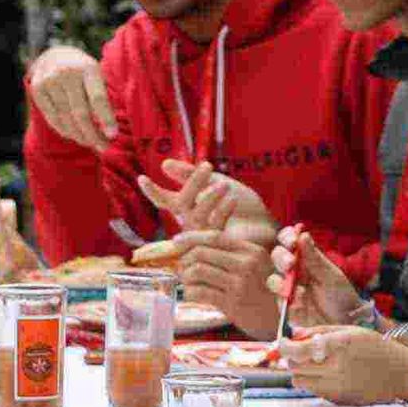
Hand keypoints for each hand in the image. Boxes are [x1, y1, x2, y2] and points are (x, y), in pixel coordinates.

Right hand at [28, 46, 115, 149]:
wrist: (56, 56)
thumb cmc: (85, 73)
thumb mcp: (97, 76)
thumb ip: (103, 98)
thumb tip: (110, 133)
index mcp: (89, 68)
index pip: (98, 99)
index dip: (106, 120)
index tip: (113, 136)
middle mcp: (67, 72)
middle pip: (81, 114)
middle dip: (93, 135)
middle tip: (103, 147)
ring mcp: (50, 80)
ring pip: (66, 119)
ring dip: (80, 136)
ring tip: (90, 142)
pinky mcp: (37, 89)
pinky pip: (52, 118)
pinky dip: (65, 130)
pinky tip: (74, 135)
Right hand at [139, 158, 279, 244]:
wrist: (265, 226)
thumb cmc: (240, 205)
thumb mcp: (215, 183)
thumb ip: (190, 175)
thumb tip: (164, 164)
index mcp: (187, 208)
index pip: (164, 200)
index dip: (153, 191)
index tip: (142, 178)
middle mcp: (191, 222)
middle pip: (182, 203)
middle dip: (193, 183)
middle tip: (208, 166)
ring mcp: (204, 233)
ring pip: (198, 214)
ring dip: (210, 196)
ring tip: (225, 184)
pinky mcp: (219, 242)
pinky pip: (216, 225)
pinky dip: (223, 210)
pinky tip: (232, 200)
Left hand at [172, 229, 279, 337]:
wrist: (278, 319)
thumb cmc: (263, 291)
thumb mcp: (255, 266)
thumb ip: (232, 255)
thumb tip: (195, 247)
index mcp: (252, 251)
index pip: (215, 237)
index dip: (192, 237)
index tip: (177, 240)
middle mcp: (247, 265)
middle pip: (203, 253)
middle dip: (185, 259)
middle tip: (180, 266)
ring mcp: (239, 284)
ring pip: (198, 271)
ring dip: (185, 276)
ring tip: (186, 281)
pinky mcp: (232, 304)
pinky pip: (200, 293)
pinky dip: (189, 292)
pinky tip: (191, 294)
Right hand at [266, 227, 363, 329]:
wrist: (346, 324)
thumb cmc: (341, 297)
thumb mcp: (331, 276)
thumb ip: (315, 258)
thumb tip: (303, 234)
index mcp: (307, 259)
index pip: (291, 242)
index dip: (287, 237)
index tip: (292, 238)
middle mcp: (295, 272)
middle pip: (278, 257)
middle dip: (281, 256)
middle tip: (291, 263)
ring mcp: (288, 290)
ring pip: (273, 278)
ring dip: (280, 277)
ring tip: (294, 282)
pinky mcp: (285, 307)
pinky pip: (277, 297)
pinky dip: (282, 293)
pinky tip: (294, 297)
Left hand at [276, 325, 407, 405]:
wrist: (401, 375)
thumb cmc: (377, 348)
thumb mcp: (350, 331)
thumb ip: (320, 331)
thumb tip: (294, 333)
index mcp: (338, 346)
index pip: (297, 350)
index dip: (284, 346)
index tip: (282, 343)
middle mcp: (335, 368)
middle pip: (294, 367)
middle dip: (292, 358)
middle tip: (299, 351)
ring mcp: (336, 387)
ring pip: (299, 381)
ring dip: (300, 372)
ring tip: (314, 364)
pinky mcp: (337, 399)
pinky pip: (313, 391)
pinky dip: (313, 382)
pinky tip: (328, 374)